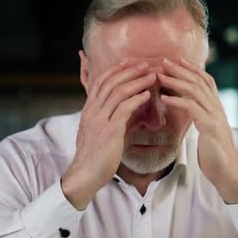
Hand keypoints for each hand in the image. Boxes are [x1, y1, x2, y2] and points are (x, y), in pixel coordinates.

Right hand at [62, 60, 155, 208]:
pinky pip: (124, 109)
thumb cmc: (94, 155)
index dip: (117, 69)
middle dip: (130, 70)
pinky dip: (136, 99)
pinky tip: (147, 96)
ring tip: (151, 77)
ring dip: (137, 82)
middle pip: (111, 82)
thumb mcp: (96, 131)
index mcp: (88, 109)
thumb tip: (121, 110)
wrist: (85, 174)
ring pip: (119, 92)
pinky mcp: (109, 131)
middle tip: (146, 65)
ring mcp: (99, 120)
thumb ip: (106, 118)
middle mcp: (92, 111)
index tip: (132, 62)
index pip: (101, 81)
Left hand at [159, 58, 237, 202]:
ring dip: (175, 81)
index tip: (177, 60)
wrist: (227, 172)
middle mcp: (217, 108)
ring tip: (160, 76)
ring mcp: (215, 116)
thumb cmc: (214, 154)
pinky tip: (164, 97)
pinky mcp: (211, 127)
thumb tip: (188, 109)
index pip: (205, 81)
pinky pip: (192, 108)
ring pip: (195, 91)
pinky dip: (177, 100)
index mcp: (216, 108)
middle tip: (163, 61)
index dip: (191, 69)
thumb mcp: (206, 131)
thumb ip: (199, 117)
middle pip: (198, 81)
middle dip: (180, 69)